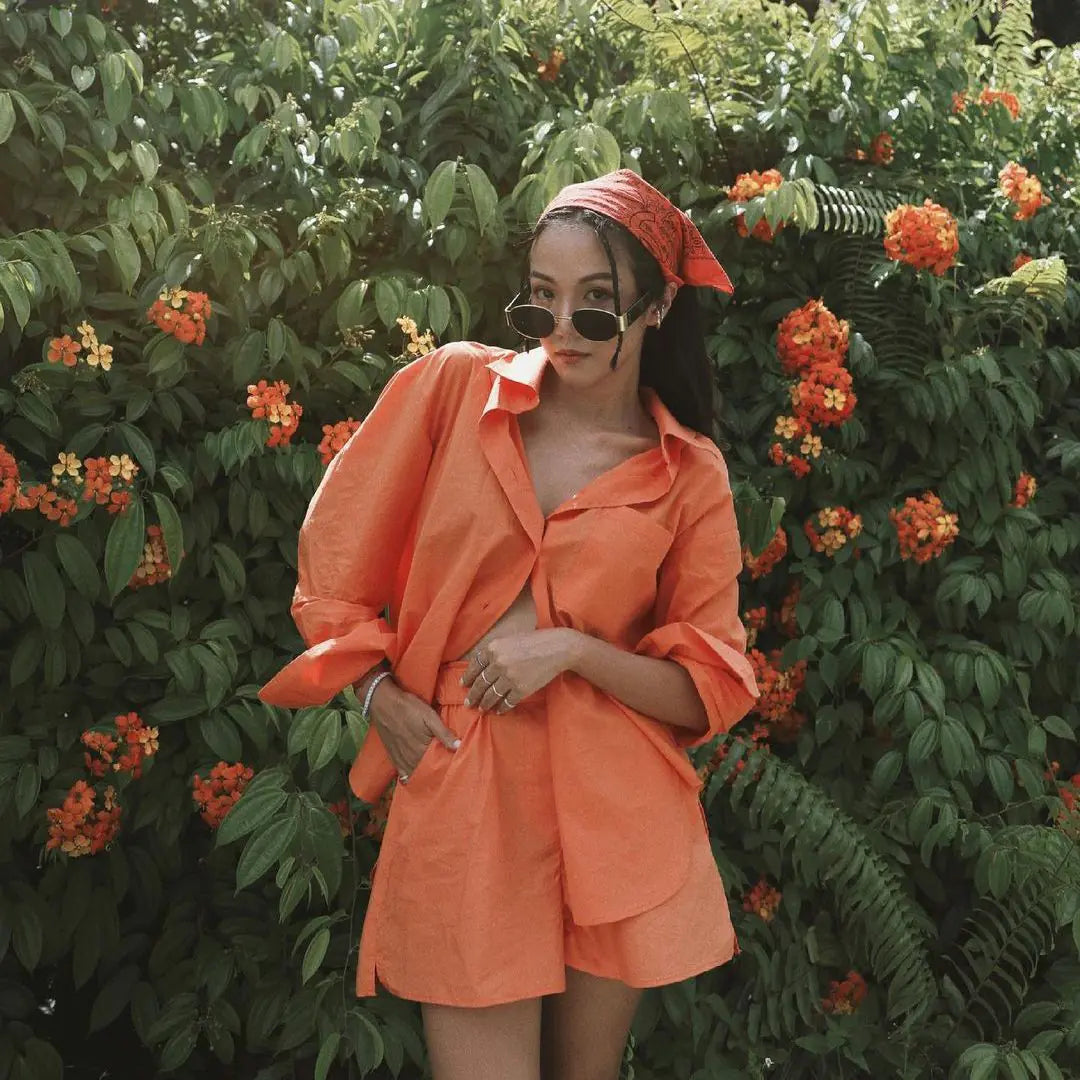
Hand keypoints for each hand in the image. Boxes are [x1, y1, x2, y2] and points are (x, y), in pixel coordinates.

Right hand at [368, 678, 459, 779]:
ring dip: (422, 777)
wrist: (383, 703)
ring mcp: (400, 758)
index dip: (446, 767)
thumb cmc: (409, 708)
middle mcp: (411, 758)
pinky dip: (408, 776)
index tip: (454, 768)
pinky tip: (412, 778)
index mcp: (422, 749)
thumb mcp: (429, 717)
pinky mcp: (393, 756)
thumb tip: (459, 747)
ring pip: (414, 774)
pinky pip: (402, 772)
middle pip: (425, 772)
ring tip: (432, 779)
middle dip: (435, 774)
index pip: (437, 765)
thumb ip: (444, 733)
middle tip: (444, 774)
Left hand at [462, 628, 581, 713]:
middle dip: (473, 696)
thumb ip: (495, 651)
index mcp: (493, 648)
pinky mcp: (521, 689)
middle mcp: (498, 663)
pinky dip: (501, 708)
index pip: (475, 666)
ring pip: (491, 696)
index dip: (468, 677)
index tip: (464, 685)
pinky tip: (499, 711)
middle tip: (468, 703)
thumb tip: (482, 666)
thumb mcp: (510, 640)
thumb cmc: (534, 641)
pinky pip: (507, 702)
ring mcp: (509, 677)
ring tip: (482, 709)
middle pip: (480, 684)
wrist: (557, 648)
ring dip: (485, 704)